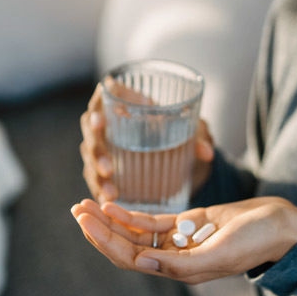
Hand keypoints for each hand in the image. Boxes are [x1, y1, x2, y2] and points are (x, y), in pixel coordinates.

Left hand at [70, 196, 296, 283]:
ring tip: (85, 206)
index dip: (105, 241)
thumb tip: (143, 262)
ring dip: (110, 221)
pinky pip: (154, 223)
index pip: (132, 258)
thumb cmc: (257, 240)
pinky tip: (113, 205)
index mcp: (181, 271)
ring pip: (136, 234)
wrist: (281, 226)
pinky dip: (132, 215)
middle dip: (100, 230)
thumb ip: (183, 262)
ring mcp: (182, 241)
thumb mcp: (221, 252)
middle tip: (75, 210)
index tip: (85, 221)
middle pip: (127, 247)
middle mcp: (176, 258)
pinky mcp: (190, 224)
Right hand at [78, 78, 215, 203]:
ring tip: (111, 191)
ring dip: (97, 173)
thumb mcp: (191, 129)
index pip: (107, 94)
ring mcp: (101, 141)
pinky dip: (99, 187)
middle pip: (90, 127)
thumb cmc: (177, 126)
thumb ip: (198, 136)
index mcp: (126, 99)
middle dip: (97, 148)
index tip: (104, 119)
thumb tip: (207, 153)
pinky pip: (93, 174)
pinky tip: (107, 201)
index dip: (100, 106)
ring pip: (89, 154)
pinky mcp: (100, 163)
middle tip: (109, 167)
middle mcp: (107, 118)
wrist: (174, 147)